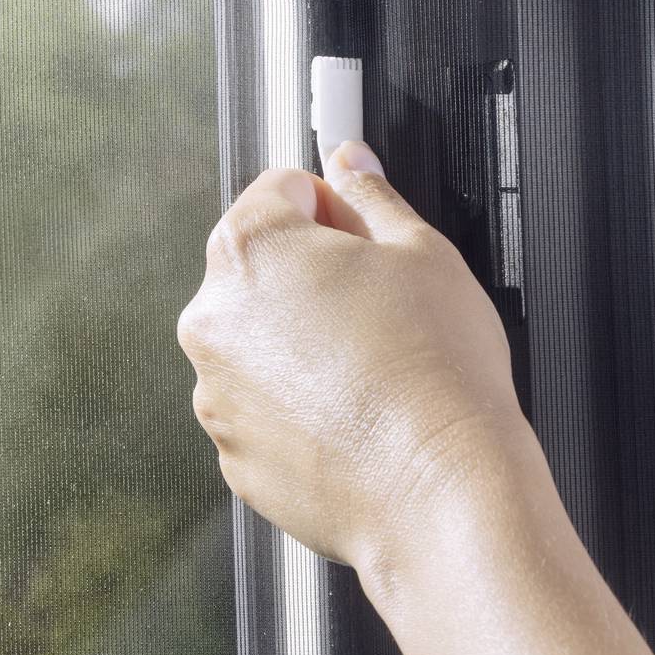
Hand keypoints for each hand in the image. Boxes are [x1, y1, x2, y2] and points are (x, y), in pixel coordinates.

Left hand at [175, 142, 524, 580]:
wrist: (441, 491)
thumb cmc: (437, 375)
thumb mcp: (422, 253)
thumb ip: (372, 194)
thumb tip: (352, 163)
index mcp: (250, 251)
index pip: (280, 190)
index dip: (334, 207)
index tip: (365, 236)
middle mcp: (213, 321)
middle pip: (261, 269)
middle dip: (314, 276)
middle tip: (382, 308)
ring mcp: (216, 395)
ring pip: (261, 344)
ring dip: (303, 344)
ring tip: (375, 370)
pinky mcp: (234, 456)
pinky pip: (265, 409)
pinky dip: (300, 406)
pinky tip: (357, 415)